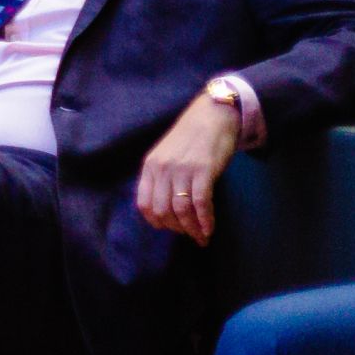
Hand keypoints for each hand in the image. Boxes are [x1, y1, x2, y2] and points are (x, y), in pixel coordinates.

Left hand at [136, 95, 244, 240]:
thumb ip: (161, 178)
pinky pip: (200, 203)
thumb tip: (166, 210)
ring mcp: (182, 169)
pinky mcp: (203, 170)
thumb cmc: (190, 139)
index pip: (143, 204)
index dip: (156, 222)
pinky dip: (205, 220)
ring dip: (192, 229)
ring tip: (202, 237)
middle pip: (162, 211)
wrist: (211, 117)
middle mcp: (162, 168)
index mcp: (150, 166)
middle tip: (190, 234)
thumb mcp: (166, 156)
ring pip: (181, 210)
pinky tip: (210, 229)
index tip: (171, 228)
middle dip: (176, 228)